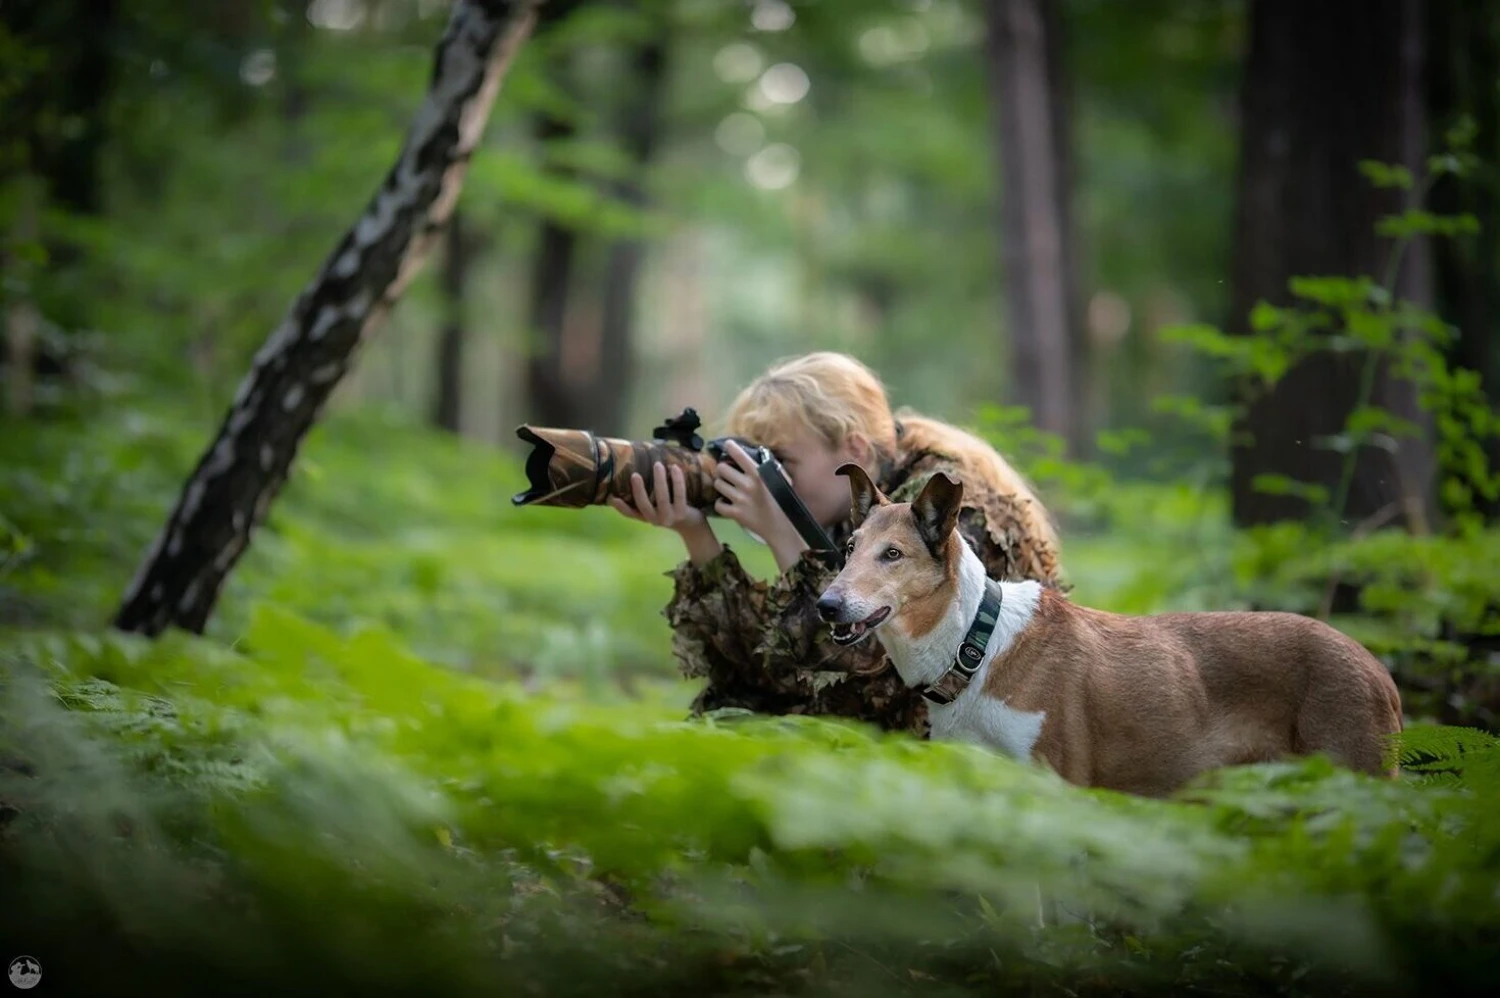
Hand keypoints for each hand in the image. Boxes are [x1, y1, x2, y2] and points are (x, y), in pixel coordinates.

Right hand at [608, 461, 706, 533]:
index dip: (620, 507)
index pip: (630, 513)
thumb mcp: (656, 508)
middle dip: (638, 490)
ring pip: (662, 498)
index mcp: (646, 517)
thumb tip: (632, 475)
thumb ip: (646, 498)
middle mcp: (656, 520)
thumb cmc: (670, 510)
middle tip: (635, 474)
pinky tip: (674, 468)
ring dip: (659, 480)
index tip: (612, 497)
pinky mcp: (682, 513)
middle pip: (644, 505)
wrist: (692, 525)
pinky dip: (677, 480)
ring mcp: (669, 517)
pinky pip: (679, 494)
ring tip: (658, 465)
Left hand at [713, 440, 806, 571]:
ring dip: (721, 485)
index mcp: (758, 474)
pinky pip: (718, 504)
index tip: (727, 444)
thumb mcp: (779, 480)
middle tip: (727, 474)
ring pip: (718, 484)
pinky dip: (720, 504)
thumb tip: (758, 454)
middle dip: (722, 470)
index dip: (730, 447)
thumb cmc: (783, 501)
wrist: (782, 526)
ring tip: (727, 488)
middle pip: (721, 468)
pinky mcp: (735, 513)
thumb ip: (767, 467)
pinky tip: (726, 503)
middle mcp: (747, 484)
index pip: (739, 455)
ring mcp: (740, 499)